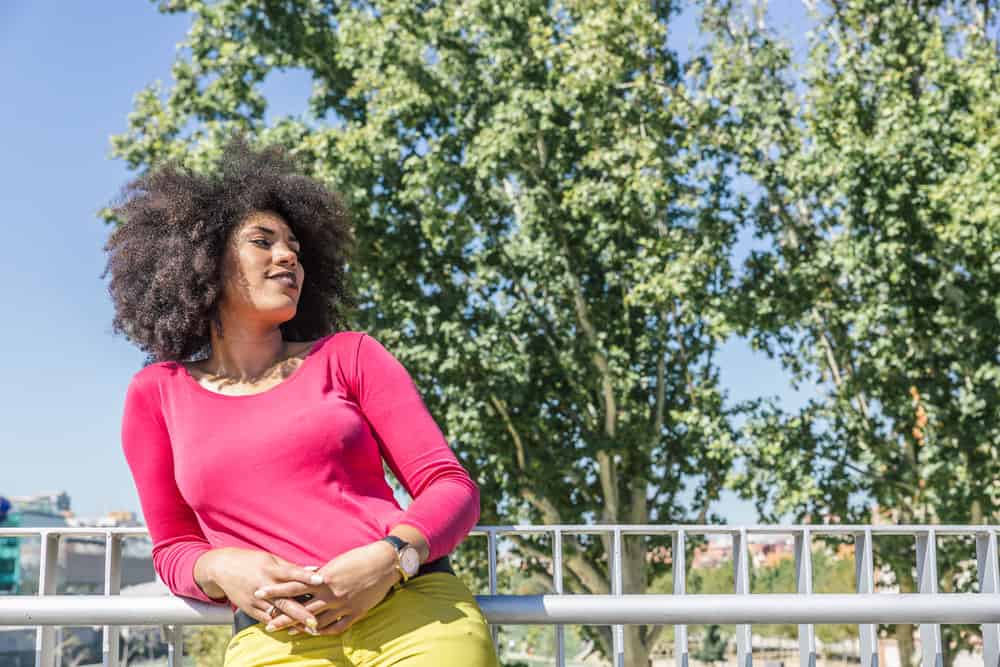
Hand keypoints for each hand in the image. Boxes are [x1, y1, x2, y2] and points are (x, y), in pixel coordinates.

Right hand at [195, 547, 324, 629]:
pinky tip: (292, 630)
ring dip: (293, 622)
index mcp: (271, 570)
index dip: (306, 577)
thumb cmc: (251, 561)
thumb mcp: (271, 559)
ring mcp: (256, 600)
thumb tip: (315, 570)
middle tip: (316, 620)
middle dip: (301, 612)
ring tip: (309, 629)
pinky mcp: (250, 609)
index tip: (321, 580)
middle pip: (285, 600)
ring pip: (277, 614)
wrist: (222, 568)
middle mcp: (264, 586)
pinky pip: (267, 619)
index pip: (292, 574)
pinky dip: (279, 625)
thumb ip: (292, 568)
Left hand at [253, 541, 400, 634]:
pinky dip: (325, 631)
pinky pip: (338, 626)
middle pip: (301, 609)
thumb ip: (320, 575)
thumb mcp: (336, 564)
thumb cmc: (360, 557)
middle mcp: (331, 594)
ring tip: (289, 633)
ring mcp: (344, 605)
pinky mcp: (356, 612)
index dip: (275, 591)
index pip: (293, 587)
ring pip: (318, 621)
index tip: (259, 593)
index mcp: (324, 578)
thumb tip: (306, 580)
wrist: (384, 562)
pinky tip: (316, 634)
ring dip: (302, 627)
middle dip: (283, 617)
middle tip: (268, 625)